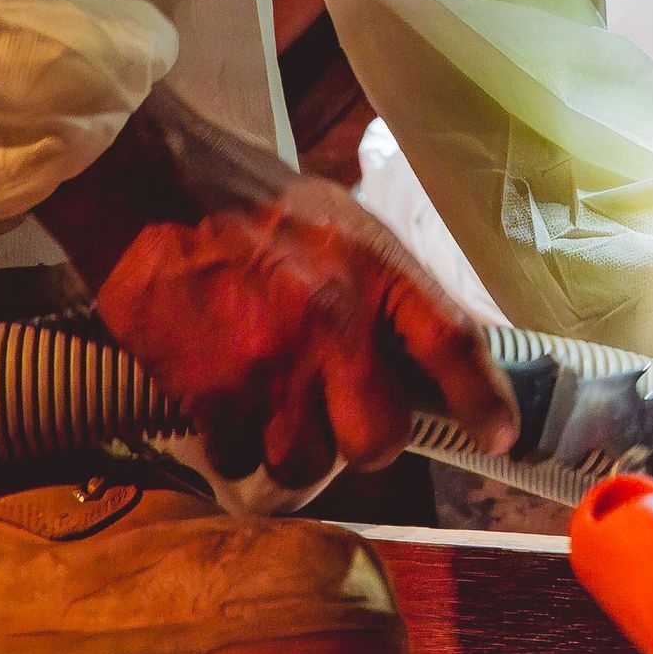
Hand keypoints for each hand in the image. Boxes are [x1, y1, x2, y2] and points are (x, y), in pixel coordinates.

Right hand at [43, 97, 516, 491]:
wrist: (152, 189)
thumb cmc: (254, 207)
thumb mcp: (344, 225)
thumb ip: (387, 287)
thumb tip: (431, 350)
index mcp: (375, 269)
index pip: (452, 343)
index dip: (483, 399)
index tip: (500, 435)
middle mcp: (333, 321)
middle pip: (379, 439)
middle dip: (363, 444)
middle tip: (343, 423)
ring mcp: (271, 362)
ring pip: (305, 464)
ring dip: (291, 450)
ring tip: (274, 412)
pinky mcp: (212, 392)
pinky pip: (238, 460)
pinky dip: (233, 446)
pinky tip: (224, 406)